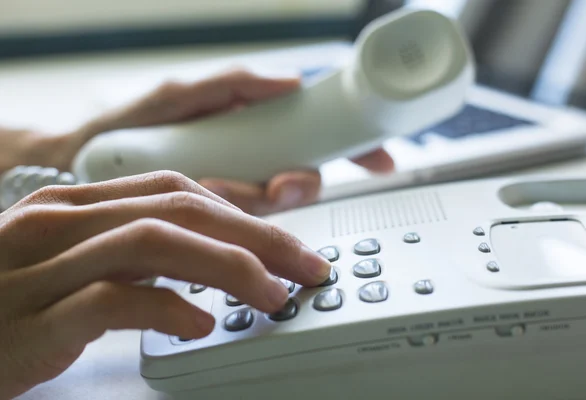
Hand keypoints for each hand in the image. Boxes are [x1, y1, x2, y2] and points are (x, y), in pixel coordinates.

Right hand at [0, 171, 330, 398]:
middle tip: (305, 266)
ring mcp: (42, 266)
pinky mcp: (30, 318)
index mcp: (75, 206)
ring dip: (227, 266)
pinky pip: (112, 300)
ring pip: (154, 241)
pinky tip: (200, 323)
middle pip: (180, 208)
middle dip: (257, 236)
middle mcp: (60, 222)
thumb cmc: (8, 305)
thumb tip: (208, 262)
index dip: (240, 213)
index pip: (175, 190)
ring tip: (271, 296)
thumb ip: (132, 253)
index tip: (286, 244)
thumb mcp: (71, 263)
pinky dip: (166, 305)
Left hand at [69, 69, 395, 214]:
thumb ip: (235, 85)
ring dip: (258, 198)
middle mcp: (249, 165)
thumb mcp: (185, 94)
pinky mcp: (210, 218)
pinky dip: (229, 207)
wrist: (83, 161)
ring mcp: (232, 194)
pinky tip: (208, 191)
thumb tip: (293, 82)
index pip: (318, 139)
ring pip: (271, 206)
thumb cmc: (131, 123)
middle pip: (302, 181)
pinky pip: (236, 219)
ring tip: (223, 180)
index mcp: (253, 133)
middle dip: (300, 186)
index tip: (382, 159)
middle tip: (279, 184)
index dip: (355, 148)